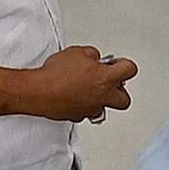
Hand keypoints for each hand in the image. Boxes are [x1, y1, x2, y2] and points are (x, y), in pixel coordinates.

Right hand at [24, 45, 138, 121]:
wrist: (39, 91)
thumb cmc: (56, 74)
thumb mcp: (77, 52)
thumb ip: (92, 55)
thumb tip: (94, 58)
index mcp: (106, 78)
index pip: (129, 70)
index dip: (124, 65)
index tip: (118, 63)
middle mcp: (103, 96)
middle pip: (124, 99)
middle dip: (120, 91)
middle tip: (111, 82)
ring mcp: (91, 109)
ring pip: (105, 107)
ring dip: (101, 99)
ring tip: (92, 89)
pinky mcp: (78, 116)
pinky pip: (88, 112)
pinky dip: (85, 105)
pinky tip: (77, 96)